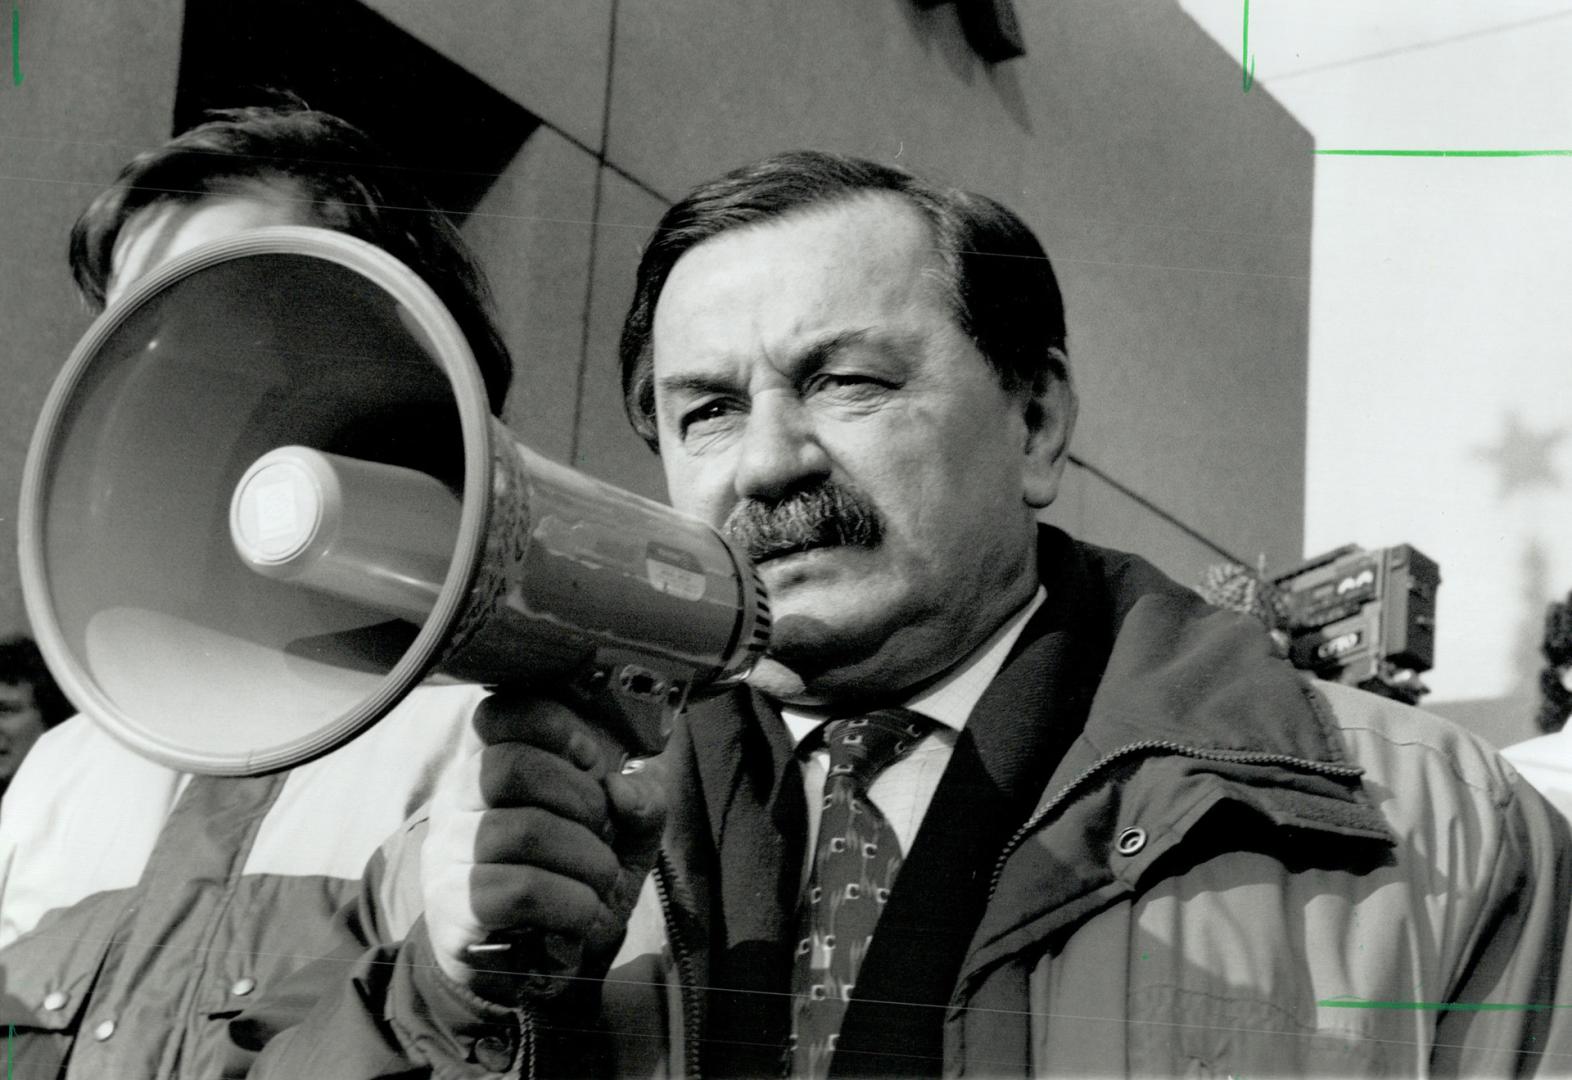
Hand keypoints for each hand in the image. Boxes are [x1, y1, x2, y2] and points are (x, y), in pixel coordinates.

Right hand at [422, 691, 667, 1003]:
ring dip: (586, 859)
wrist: (537, 969)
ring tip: (598, 880)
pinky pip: (519, 890)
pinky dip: (571, 901)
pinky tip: (581, 912)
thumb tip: (624, 790)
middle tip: (601, 829)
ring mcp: (447, 855)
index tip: (591, 759)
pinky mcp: (453, 909)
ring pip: (521, 831)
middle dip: (579, 797)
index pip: (499, 711)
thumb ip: (642, 801)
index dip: (554, 725)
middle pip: (509, 766)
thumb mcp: (625, 834)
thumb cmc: (575, 880)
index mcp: (492, 763)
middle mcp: (458, 800)